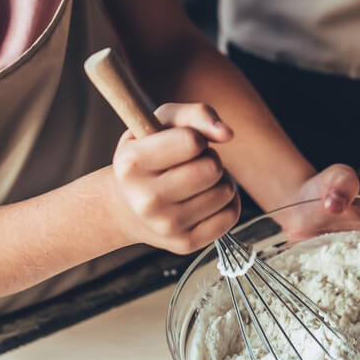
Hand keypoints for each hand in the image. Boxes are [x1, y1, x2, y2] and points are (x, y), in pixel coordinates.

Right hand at [110, 103, 241, 254]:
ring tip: (198, 182)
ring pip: (225, 192)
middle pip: (212, 169)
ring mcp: (165, 226)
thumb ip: (196, 114)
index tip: (183, 144)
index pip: (192, 141)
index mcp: (131, 163)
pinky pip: (230, 216)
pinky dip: (227, 203)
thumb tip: (227, 134)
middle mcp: (145, 200)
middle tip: (192, 164)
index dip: (196, 138)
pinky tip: (205, 199)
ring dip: (220, 181)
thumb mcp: (162, 123)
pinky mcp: (185, 244)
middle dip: (210, 159)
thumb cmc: (150, 155)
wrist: (128, 206)